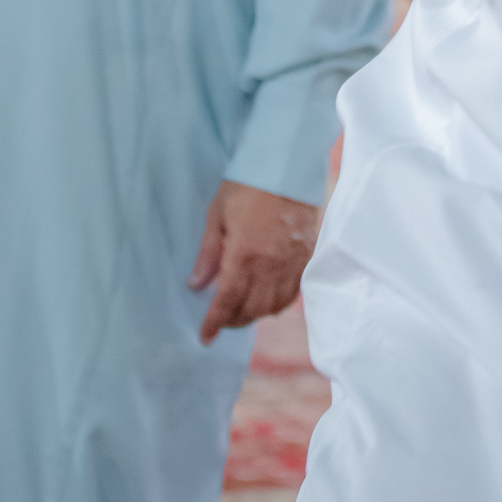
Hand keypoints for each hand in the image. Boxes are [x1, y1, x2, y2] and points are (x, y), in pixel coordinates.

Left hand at [188, 179, 320, 342]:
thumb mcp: (217, 214)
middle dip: (233, 321)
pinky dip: (279, 304)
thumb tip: (195, 286)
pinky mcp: (306, 256)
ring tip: (242, 310)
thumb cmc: (247, 185)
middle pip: (250, 310)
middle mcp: (269, 265)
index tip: (205, 338)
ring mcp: (291, 262)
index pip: (226, 302)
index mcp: (243, 254)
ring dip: (255, 315)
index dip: (214, 324)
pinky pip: (293, 293)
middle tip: (221, 319)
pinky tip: (268, 300)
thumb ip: (208, 253)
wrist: (288, 164)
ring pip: (273, 306)